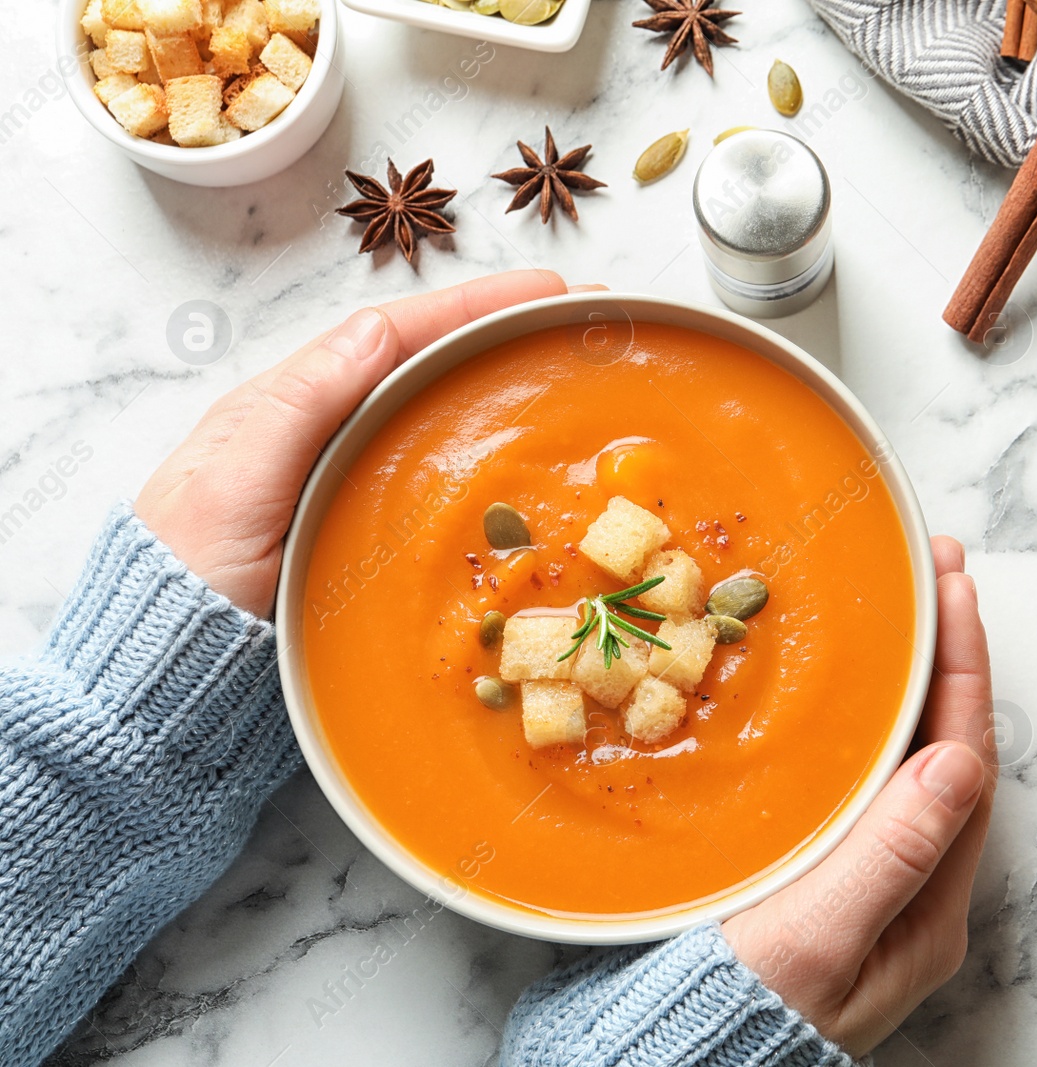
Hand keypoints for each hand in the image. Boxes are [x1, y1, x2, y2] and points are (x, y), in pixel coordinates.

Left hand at [135, 270, 573, 618]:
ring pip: (437, 424)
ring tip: (569, 378)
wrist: (164, 675)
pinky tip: (529, 476)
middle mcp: (326, 437)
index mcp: (290, 407)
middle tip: (579, 326)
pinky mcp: (368, 543)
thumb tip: (378, 331)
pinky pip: (439, 490)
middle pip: (427, 369)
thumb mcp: (232, 481)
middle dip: (503, 339)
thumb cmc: (185, 577)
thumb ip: (300, 407)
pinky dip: (488, 467)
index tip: (545, 292)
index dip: (472, 308)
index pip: (395, 336)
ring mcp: (350, 489)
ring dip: (502, 394)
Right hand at [721, 536, 993, 1056]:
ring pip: (906, 765)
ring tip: (898, 611)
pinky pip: (862, 785)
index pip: (964, 762)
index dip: (963, 667)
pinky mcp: (821, 883)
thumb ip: (890, 856)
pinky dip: (864, 724)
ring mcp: (869, 887)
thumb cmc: (729, 1015)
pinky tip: (842, 694)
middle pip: (946, 753)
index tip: (953, 586)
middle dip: (945, 659)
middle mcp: (913, 894)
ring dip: (909, 685)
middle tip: (928, 574)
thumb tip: (956, 761)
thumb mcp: (814, 941)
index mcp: (927, 909)